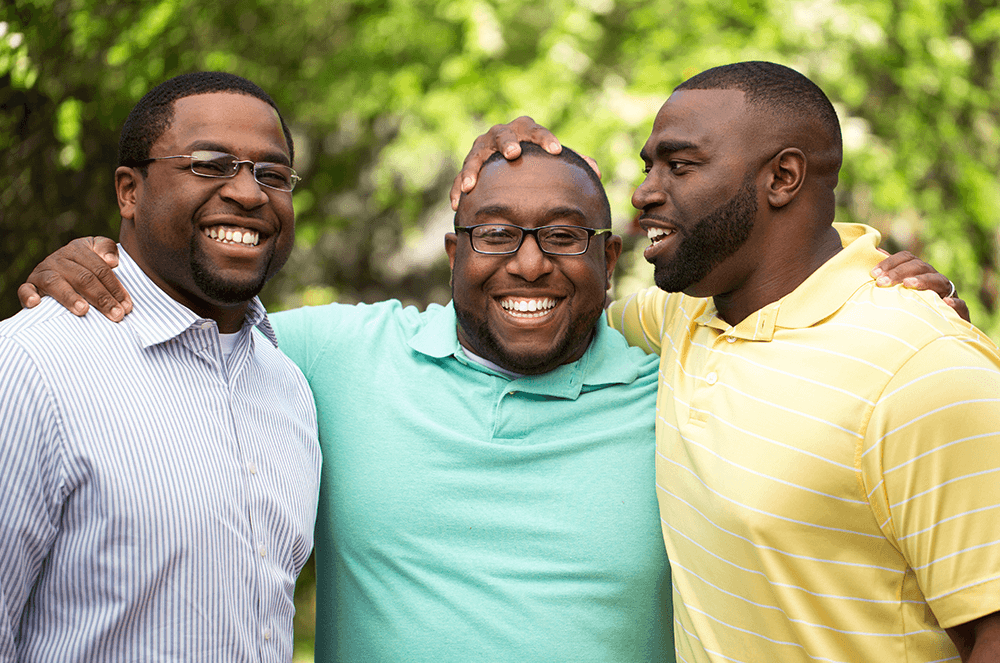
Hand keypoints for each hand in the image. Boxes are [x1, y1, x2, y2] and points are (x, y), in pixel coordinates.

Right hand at [17, 237, 130, 320]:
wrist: (60, 273)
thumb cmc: (87, 267)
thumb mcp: (99, 254)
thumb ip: (107, 250)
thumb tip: (112, 261)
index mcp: (78, 250)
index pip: (100, 269)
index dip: (115, 288)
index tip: (127, 307)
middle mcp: (58, 259)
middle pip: (83, 278)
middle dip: (102, 298)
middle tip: (116, 315)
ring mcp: (42, 272)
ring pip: (56, 282)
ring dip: (70, 297)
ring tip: (84, 311)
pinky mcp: (29, 285)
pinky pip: (25, 289)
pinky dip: (28, 295)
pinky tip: (36, 304)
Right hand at [449, 116, 600, 209]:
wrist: (507, 163)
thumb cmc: (537, 161)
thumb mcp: (553, 161)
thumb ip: (575, 164)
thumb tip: (595, 172)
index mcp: (524, 130)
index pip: (536, 130)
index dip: (546, 138)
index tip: (557, 150)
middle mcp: (501, 135)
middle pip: (503, 134)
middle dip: (507, 142)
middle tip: (513, 153)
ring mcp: (482, 149)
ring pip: (476, 155)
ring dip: (472, 169)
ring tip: (471, 184)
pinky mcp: (469, 167)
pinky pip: (460, 177)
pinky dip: (457, 189)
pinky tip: (456, 204)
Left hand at [871, 250, 969, 321]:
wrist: (937, 331)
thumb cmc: (912, 308)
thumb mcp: (897, 292)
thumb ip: (888, 274)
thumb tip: (875, 251)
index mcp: (920, 272)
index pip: (907, 258)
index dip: (890, 262)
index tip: (873, 274)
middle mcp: (934, 279)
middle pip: (920, 266)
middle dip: (899, 272)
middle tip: (881, 282)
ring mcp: (948, 294)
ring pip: (939, 281)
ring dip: (923, 281)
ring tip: (908, 284)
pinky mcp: (959, 313)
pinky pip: (960, 305)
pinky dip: (955, 303)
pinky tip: (946, 303)